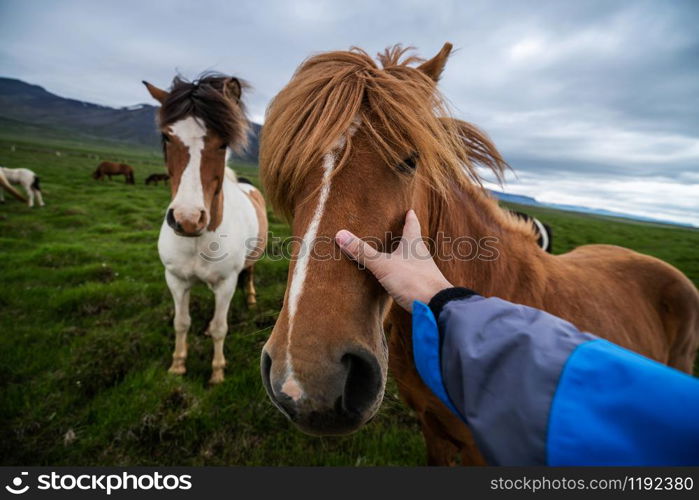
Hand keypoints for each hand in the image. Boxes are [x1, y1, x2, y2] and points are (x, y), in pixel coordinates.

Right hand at [335, 209, 452, 311]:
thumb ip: (363, 252)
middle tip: (398, 228)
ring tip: (394, 253)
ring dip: (403, 255)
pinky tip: (396, 278)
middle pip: (413, 241)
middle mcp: (420, 256)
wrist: (437, 306)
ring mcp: (422, 272)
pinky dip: (402, 273)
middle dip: (405, 235)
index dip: (410, 217)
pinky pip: (410, 276)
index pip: (412, 225)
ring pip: (412, 259)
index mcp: (413, 244)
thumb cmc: (413, 280)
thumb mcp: (384, 265)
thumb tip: (340, 234)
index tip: (410, 210)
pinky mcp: (421, 287)